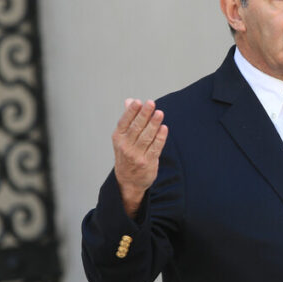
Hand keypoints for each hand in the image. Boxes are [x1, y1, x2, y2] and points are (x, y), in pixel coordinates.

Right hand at [112, 99, 167, 217]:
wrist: (128, 181)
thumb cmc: (127, 154)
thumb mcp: (122, 138)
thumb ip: (128, 119)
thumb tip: (129, 100)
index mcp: (118, 138)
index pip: (124, 122)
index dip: (131, 112)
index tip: (138, 102)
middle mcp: (125, 146)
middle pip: (136, 128)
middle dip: (144, 115)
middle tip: (151, 103)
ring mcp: (136, 155)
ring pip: (146, 137)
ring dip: (153, 124)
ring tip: (159, 113)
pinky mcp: (147, 162)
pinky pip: (155, 148)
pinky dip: (160, 138)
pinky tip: (164, 128)